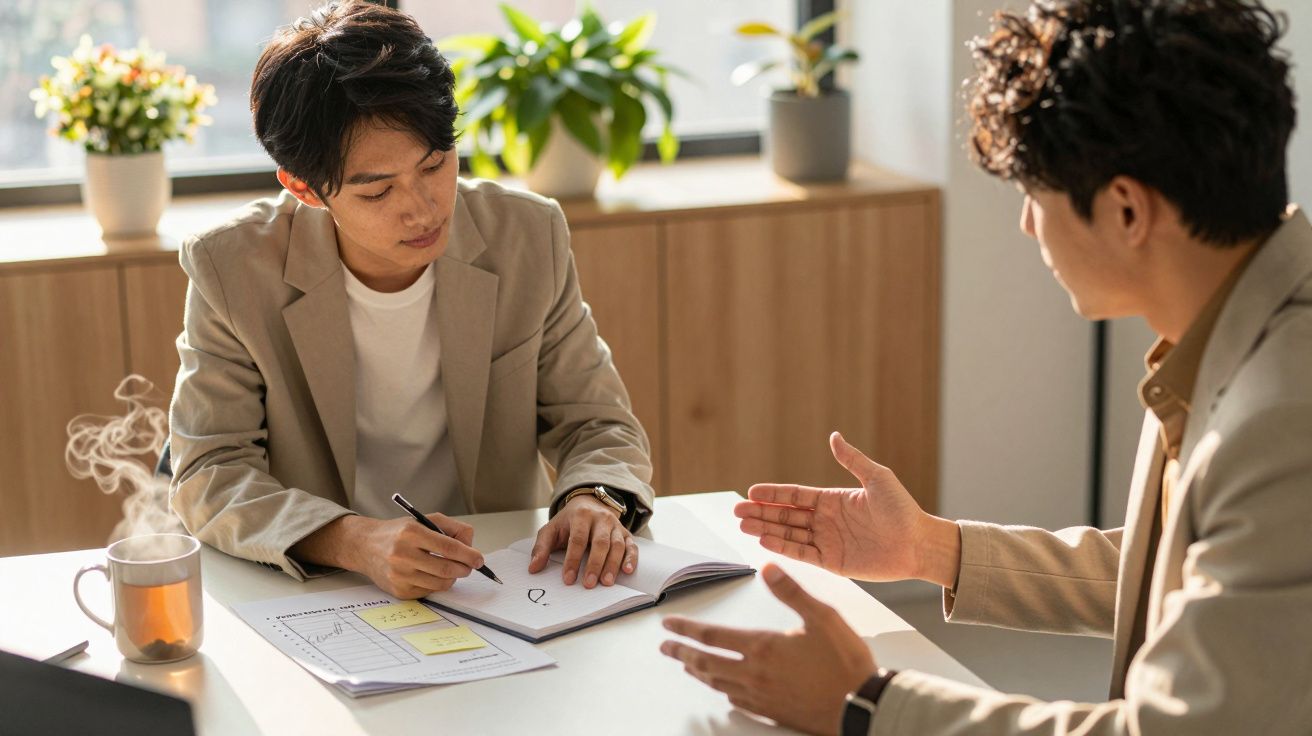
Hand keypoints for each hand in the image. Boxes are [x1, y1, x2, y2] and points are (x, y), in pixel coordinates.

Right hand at [298, 513, 484, 598]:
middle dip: (464, 569)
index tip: (479, 559)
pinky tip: (431, 575)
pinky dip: (436, 584)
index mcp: (411, 532)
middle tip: (469, 566)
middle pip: (446, 568)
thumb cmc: (398, 533)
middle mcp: (402, 554)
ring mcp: (399, 575)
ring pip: (440, 583)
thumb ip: (451, 528)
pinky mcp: (398, 590)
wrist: (365, 546)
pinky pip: (428, 592)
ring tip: (451, 569)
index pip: (448, 547)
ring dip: (452, 578)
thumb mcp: (423, 520)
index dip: (468, 554)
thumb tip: (471, 545)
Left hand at [528, 494, 637, 586]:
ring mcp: (615, 526)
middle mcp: (600, 519)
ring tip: (606, 582)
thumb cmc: (568, 522)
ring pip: (616, 545)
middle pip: (600, 543)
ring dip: (612, 565)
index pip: (577, 539)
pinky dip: (631, 558)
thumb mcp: (551, 530)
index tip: (568, 579)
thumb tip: (533, 568)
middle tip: (589, 584)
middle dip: (594, 564)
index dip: (573, 560)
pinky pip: (631, 546)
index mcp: (580, 516)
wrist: (588, 503)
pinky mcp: (625, 533)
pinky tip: (627, 571)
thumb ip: (541, 548)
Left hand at [661, 564, 874, 734]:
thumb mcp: (822, 617)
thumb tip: (768, 567)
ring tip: (687, 664)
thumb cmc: (845, 663)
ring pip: (718, 683)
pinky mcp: (772, 712)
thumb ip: (792, 592)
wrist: (861, 707)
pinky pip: (738, 701)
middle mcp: (755, 674)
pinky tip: (724, 689)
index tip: (668, 624)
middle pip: (706, 662)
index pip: (712, 636)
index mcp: (763, 647)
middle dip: (681, 652)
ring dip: (698, 672)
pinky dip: (723, 691)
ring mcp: (762, 696)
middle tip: (665, 647)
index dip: (686, 628)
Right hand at [736, 432, 958, 586]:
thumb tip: (834, 436)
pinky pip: (803, 554)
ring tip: (743, 525)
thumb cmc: (903, 510)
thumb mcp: (878, 478)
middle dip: (761, 512)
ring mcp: (828, 541)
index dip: (773, 494)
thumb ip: (852, 460)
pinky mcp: (833, 563)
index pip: (795, 496)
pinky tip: (766, 541)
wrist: (919, 544)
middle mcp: (826, 520)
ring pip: (789, 534)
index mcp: (833, 500)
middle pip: (786, 516)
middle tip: (737, 510)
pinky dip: (784, 548)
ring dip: (766, 530)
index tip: (751, 492)